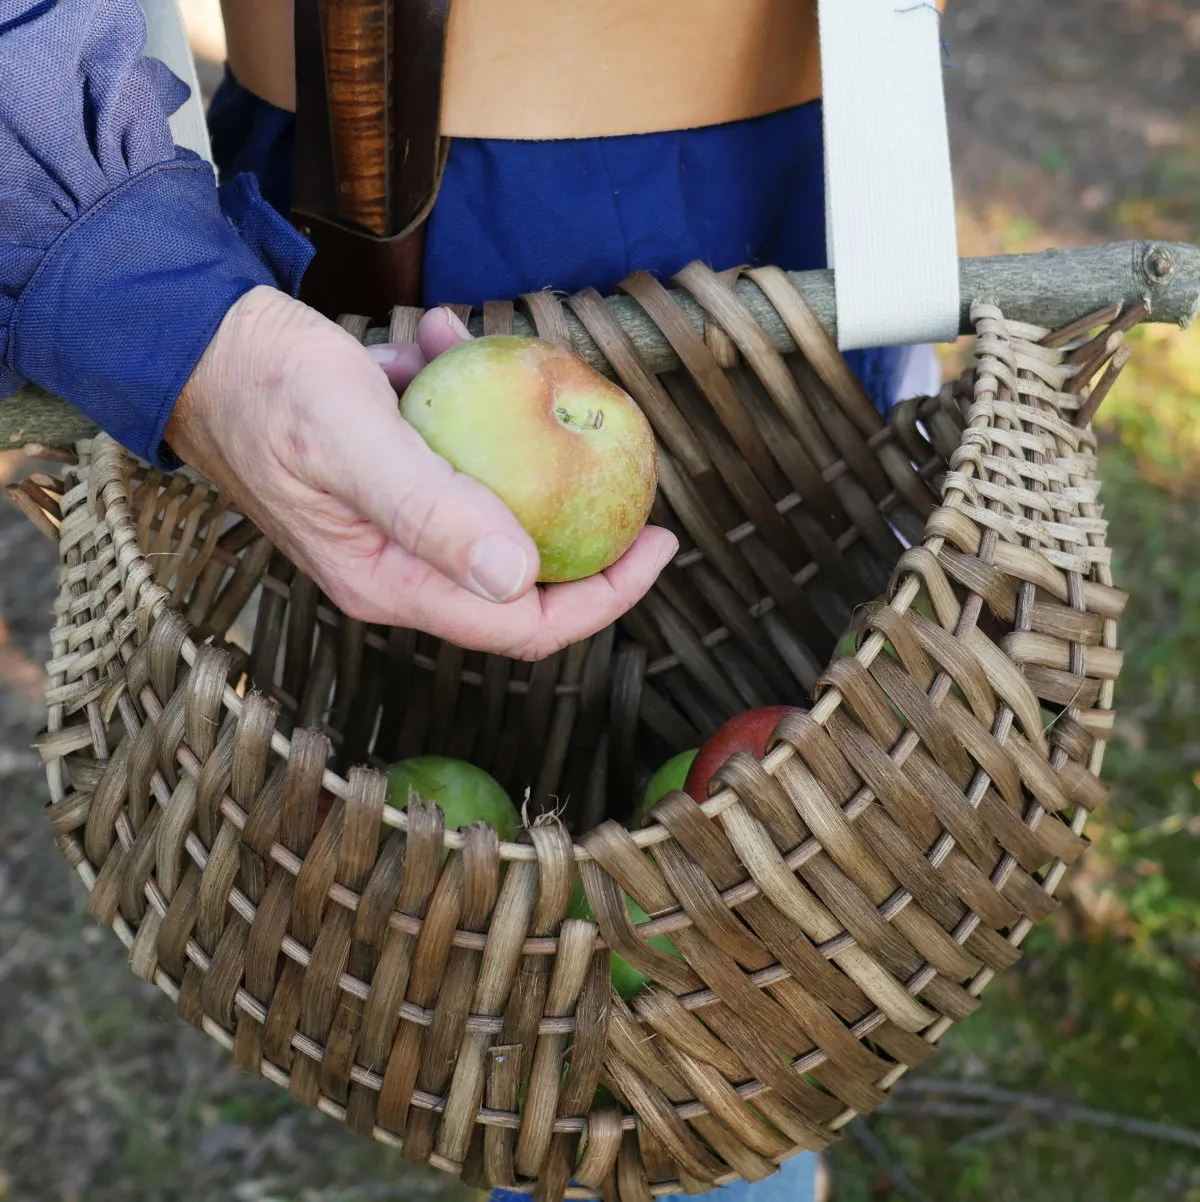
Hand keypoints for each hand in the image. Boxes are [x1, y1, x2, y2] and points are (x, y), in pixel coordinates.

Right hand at [166, 286, 676, 659]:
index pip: (522, 625)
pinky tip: (443, 343)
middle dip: (586, 526)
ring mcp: (394, 528)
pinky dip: (467, 403)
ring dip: (519, 440)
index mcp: (393, 582)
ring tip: (513, 360)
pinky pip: (456, 459)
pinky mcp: (389, 483)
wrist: (192, 343)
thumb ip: (431, 509)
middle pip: (523, 579)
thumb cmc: (262, 386)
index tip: (659, 542)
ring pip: (496, 507)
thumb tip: (520, 575)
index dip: (605, 598)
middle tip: (632, 468)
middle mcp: (398, 569)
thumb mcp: (352, 439)